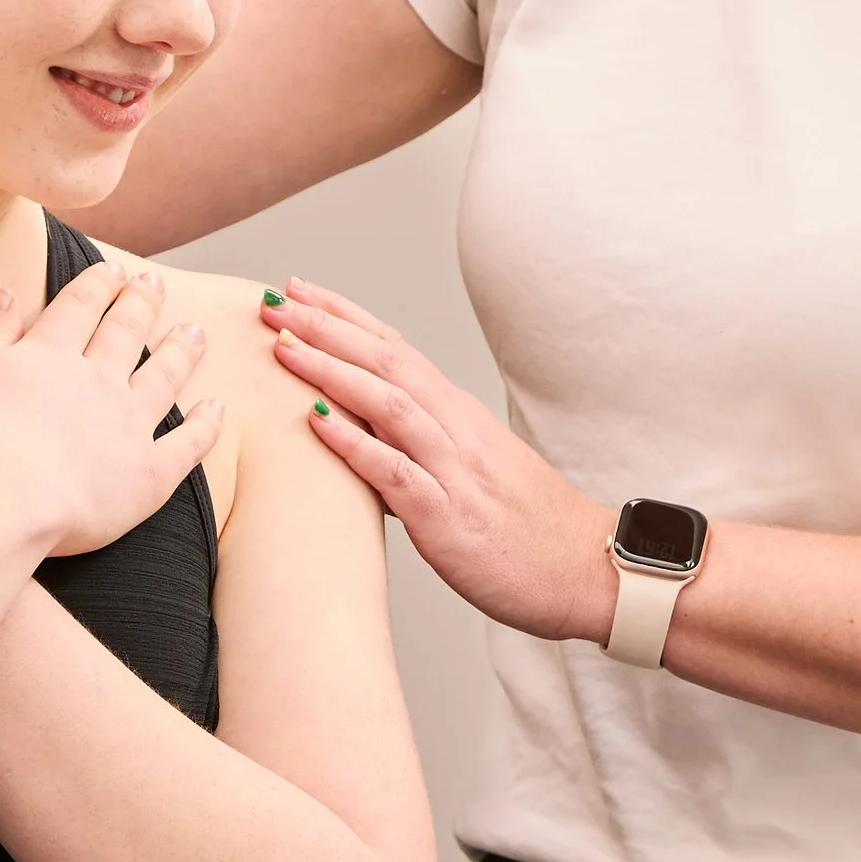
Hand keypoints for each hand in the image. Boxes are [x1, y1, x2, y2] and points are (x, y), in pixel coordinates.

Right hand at [0, 256, 220, 558]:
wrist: (4, 495)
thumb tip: (3, 293)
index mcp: (50, 355)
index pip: (80, 307)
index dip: (99, 285)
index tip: (114, 272)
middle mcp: (97, 381)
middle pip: (127, 333)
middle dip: (142, 304)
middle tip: (155, 285)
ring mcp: (130, 424)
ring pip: (164, 377)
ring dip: (182, 351)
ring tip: (195, 332)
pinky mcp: (150, 472)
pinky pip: (187, 443)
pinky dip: (206, 425)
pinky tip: (217, 409)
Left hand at [265, 279, 613, 642]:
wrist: (588, 569)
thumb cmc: (531, 530)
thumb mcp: (475, 474)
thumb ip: (423, 453)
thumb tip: (369, 447)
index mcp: (460, 416)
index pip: (395, 348)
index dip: (344, 317)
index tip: (299, 292)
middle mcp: (456, 430)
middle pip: (385, 360)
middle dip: (324, 327)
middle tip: (272, 300)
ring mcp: (453, 470)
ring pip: (386, 403)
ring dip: (329, 369)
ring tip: (282, 345)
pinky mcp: (447, 516)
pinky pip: (394, 471)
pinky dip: (353, 442)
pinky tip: (315, 422)